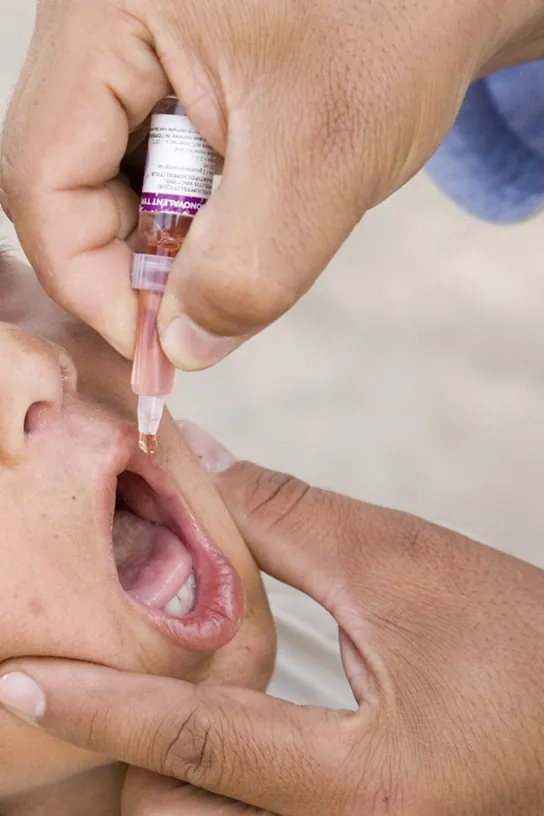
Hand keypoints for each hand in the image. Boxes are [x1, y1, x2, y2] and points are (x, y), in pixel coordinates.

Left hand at [1, 425, 542, 813]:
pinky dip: (208, 790)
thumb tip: (194, 469)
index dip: (100, 705)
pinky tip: (214, 735)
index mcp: (363, 783)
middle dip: (129, 751)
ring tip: (162, 698)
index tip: (20, 686)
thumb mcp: (402, 563)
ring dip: (164, 775)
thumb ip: (284, 517)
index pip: (197, 743)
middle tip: (113, 672)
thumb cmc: (520, 644)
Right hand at [2, 0, 543, 369]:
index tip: (155, 343)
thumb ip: (247, 269)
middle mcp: (99, 22)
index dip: (90, 281)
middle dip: (134, 262)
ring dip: (167, 240)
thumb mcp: (324, 158)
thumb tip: (181, 345)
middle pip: (66, 179)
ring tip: (244, 245)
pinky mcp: (163, 65)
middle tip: (199, 314)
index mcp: (107, 12)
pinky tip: (244, 211)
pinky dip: (190, 213)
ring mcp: (128, 41)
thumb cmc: (397, 23)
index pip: (42, 174)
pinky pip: (148, 161)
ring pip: (109, 178)